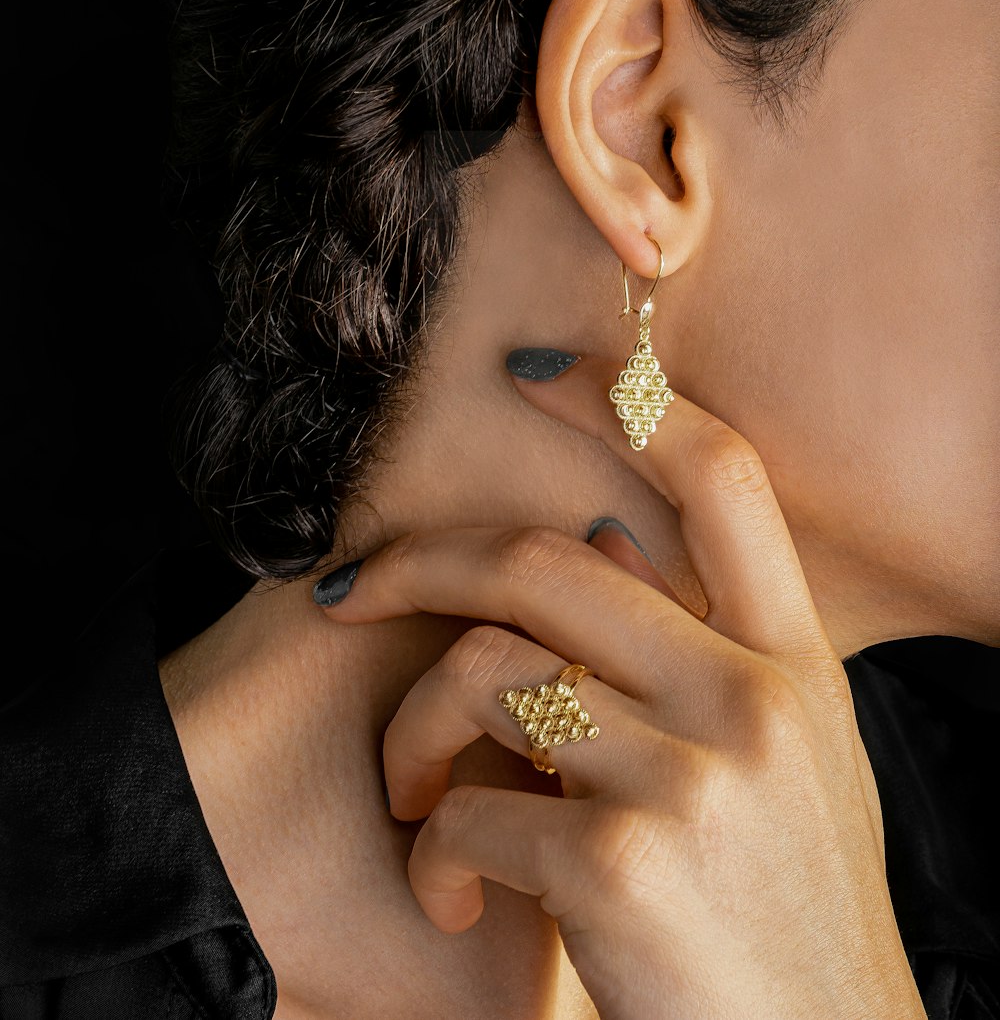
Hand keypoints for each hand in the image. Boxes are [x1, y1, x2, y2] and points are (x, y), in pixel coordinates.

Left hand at [318, 355, 925, 1019]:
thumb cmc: (785, 918)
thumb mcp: (788, 769)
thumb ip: (711, 661)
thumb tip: (601, 550)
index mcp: (793, 664)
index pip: (721, 476)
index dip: (625, 401)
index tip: (535, 373)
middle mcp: (750, 697)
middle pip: (548, 561)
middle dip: (419, 563)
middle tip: (346, 593)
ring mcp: (691, 776)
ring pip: (483, 675)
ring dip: (414, 739)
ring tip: (420, 801)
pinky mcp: (621, 865)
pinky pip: (469, 811)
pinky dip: (435, 855)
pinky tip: (455, 901)